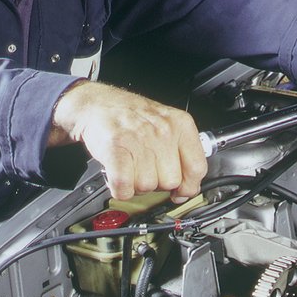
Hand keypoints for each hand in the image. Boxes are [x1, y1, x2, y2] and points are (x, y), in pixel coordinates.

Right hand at [51, 81, 207, 201]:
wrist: (98, 104)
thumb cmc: (132, 117)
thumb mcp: (167, 124)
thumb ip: (183, 154)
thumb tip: (187, 189)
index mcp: (181, 124)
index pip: (198, 168)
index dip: (189, 187)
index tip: (181, 192)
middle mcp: (163, 131)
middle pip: (171, 182)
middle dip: (157, 183)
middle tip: (145, 169)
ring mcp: (139, 139)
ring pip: (147, 187)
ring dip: (136, 184)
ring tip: (131, 166)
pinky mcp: (116, 149)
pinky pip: (125, 187)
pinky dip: (121, 189)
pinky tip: (120, 177)